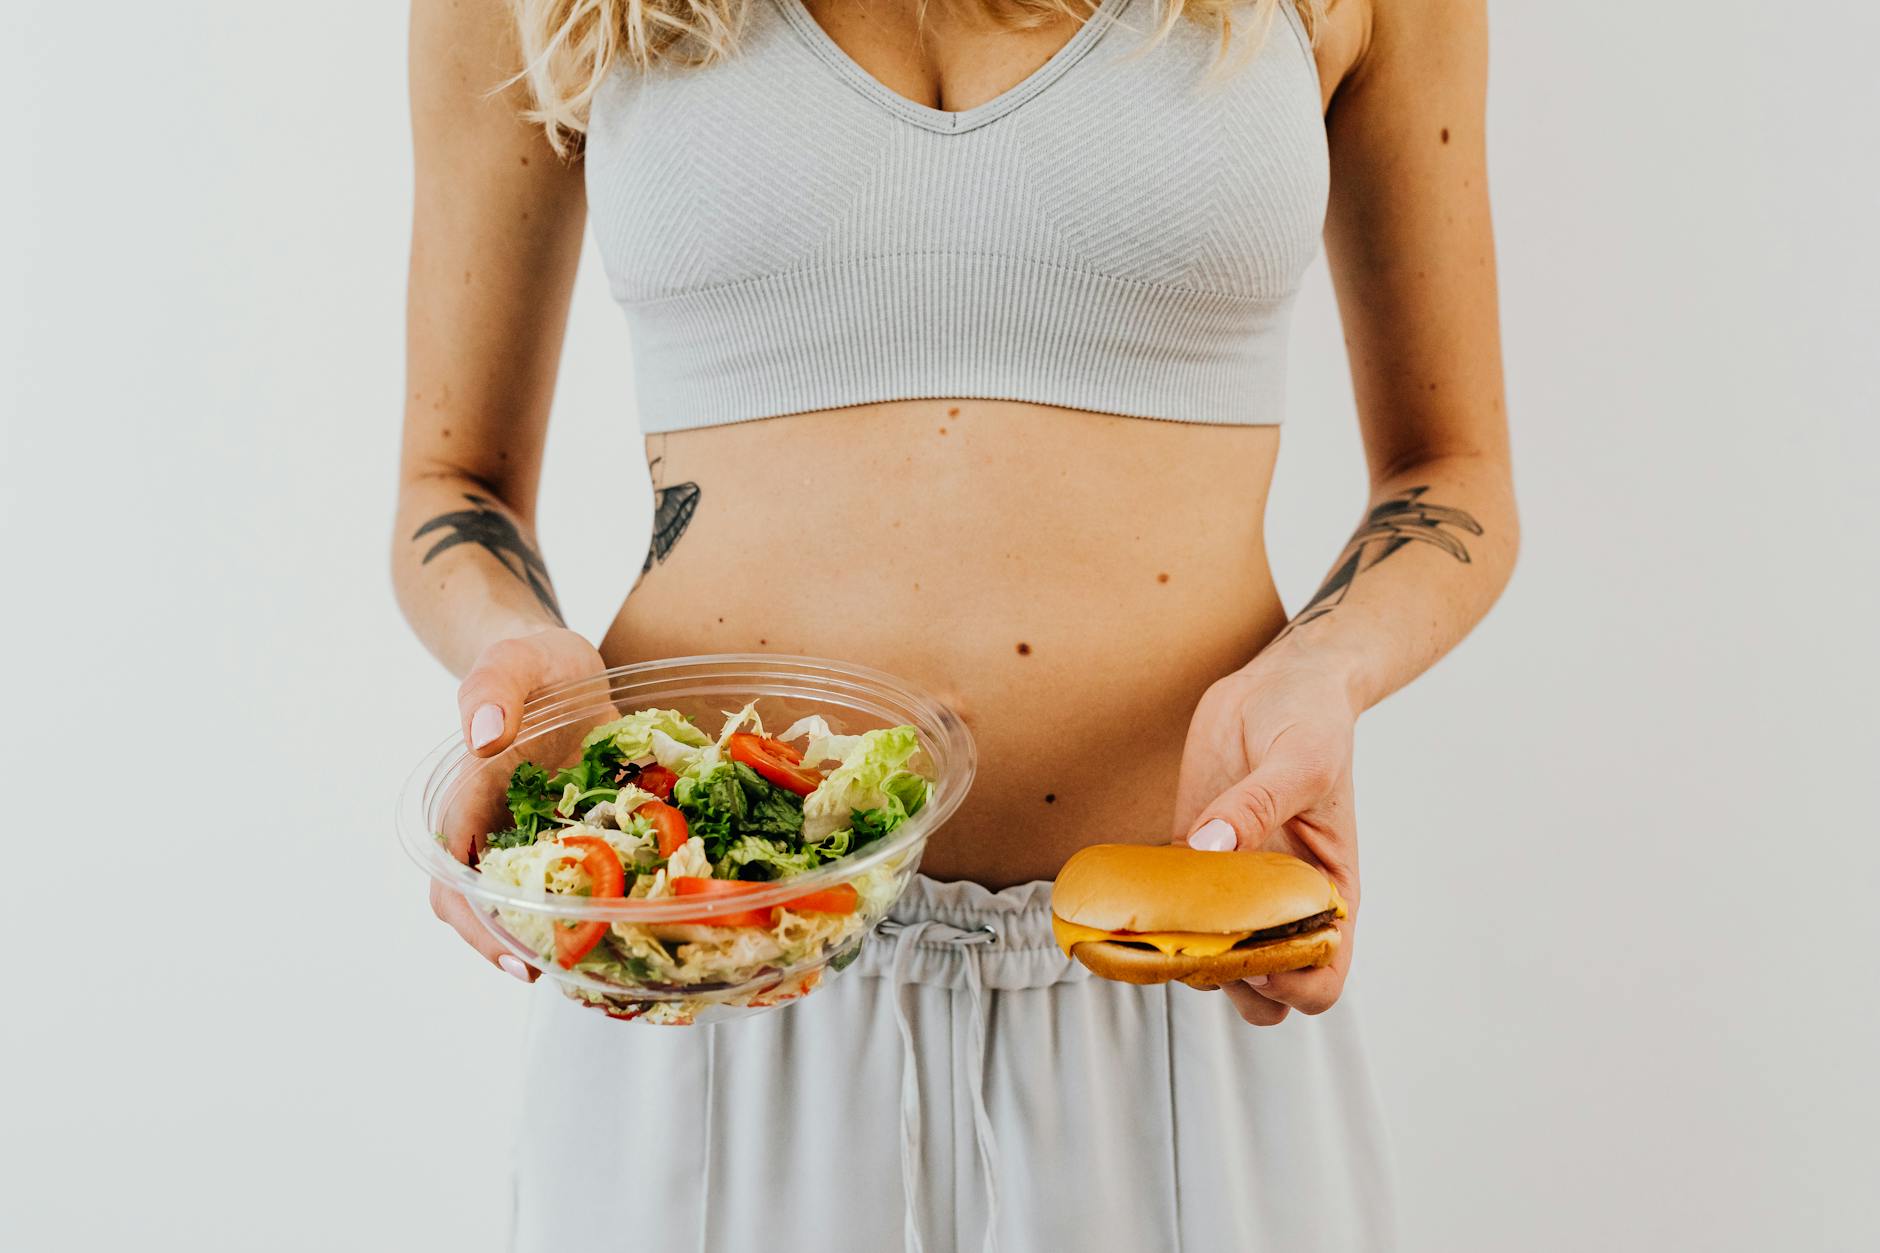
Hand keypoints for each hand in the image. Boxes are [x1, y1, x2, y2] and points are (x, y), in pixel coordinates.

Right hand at [430, 626, 608, 980]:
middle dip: (520, 946)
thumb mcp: (510, 660)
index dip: (479, 924)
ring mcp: (542, 835)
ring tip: (608, 964)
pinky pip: (589, 876)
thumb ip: (491, 690)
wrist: (562, 660)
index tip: (517, 956)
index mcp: (470, 799)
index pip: (455, 877)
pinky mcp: (583, 831)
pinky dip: (607, 898)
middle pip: (488, 908)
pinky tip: (643, 916)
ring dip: (564, 933)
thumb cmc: (528, 660)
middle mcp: (501, 828)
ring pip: (539, 902)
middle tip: (571, 973)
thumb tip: (485, 736)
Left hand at [1171, 659, 1360, 1025]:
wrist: (1279, 682)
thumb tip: (1209, 847)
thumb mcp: (1300, 759)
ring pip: (1210, 957)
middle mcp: (1283, 901)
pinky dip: (1150, 915)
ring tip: (1156, 923)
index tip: (1257, 958)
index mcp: (1329, 891)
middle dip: (1228, 981)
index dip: (1292, 986)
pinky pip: (1171, 907)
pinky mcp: (1193, 857)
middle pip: (1261, 988)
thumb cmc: (1312, 721)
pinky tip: (1128, 896)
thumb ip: (1257, 805)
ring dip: (1182, 953)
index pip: (1324, 976)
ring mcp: (1235, 885)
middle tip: (1195, 941)